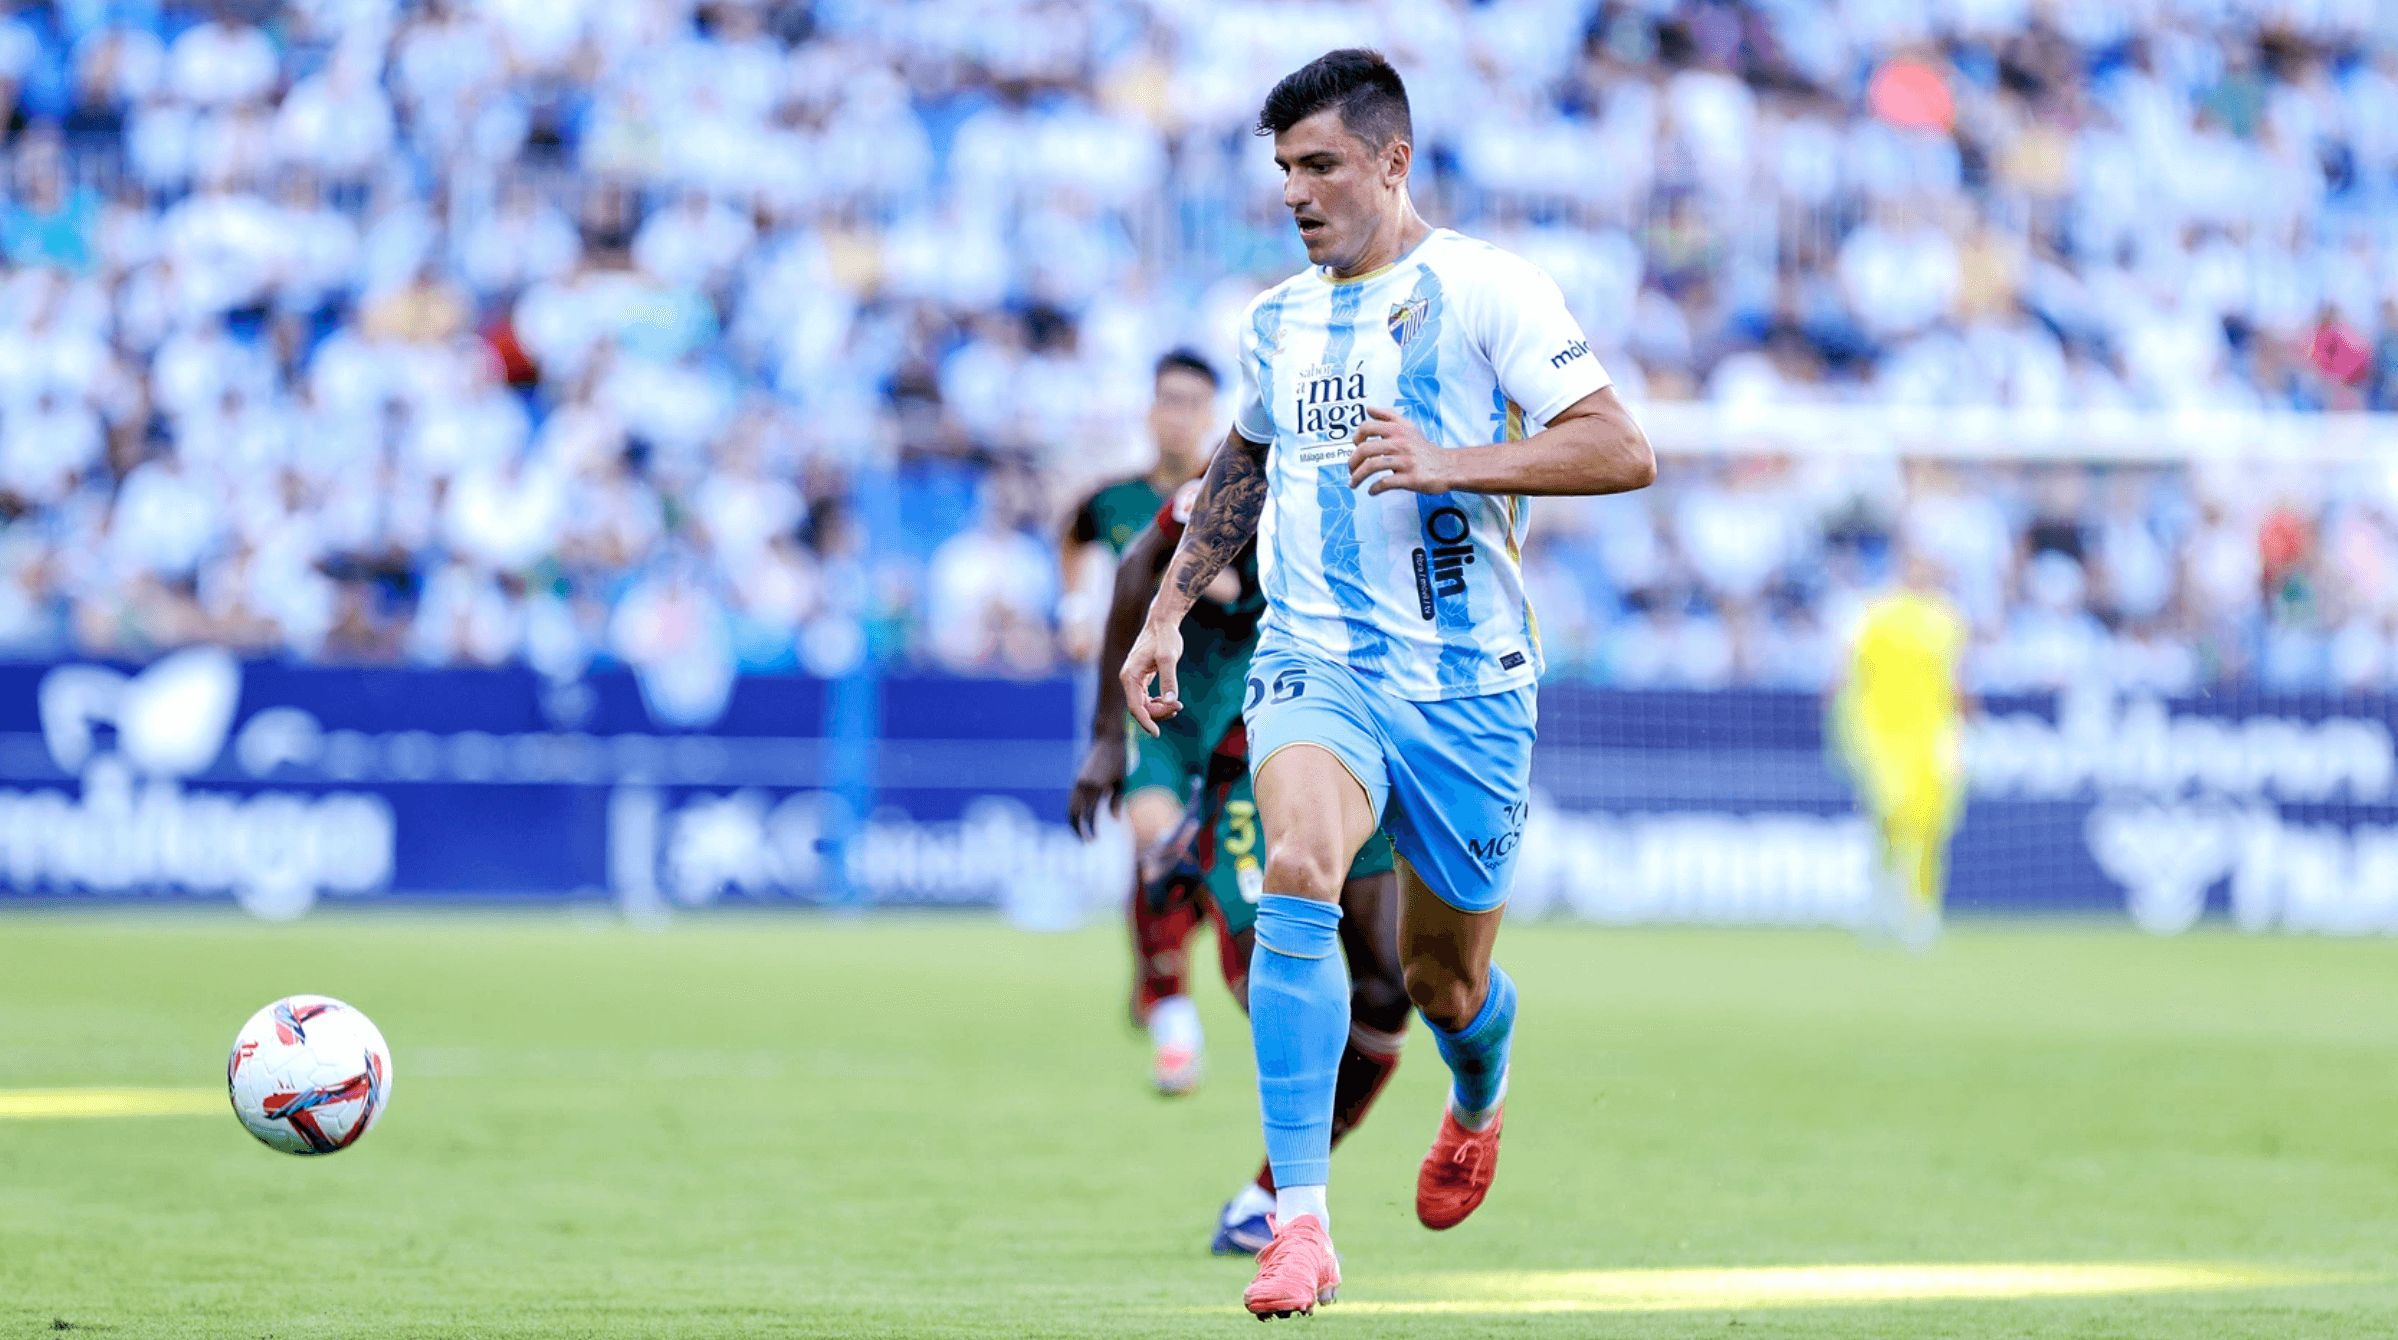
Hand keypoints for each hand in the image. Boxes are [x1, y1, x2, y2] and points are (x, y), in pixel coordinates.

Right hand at [1067, 735, 1126, 838]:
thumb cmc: (1119, 759)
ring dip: (1074, 820)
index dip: (1090, 830)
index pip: (1088, 816)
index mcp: (1095, 788)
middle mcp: (1083, 785)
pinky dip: (1074, 810)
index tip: (1094, 839)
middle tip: (1085, 841)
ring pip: (1070, 806)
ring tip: (1081, 831)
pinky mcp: (1077, 778)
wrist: (1107, 737)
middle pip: (1073, 814)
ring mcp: (1077, 781)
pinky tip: (1082, 817)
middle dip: (1077, 829)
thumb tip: (1114, 819)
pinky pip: (1072, 798)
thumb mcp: (1122, 781)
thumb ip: (1117, 801)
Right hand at [1118, 620, 1184, 735]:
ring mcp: (1134, 679)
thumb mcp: (1169, 658)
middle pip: (1140, 708)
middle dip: (1159, 712)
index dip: (1146, 722)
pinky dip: (1159, 702)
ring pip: (1144, 705)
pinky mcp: (1142, 678)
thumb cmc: (1164, 637)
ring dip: (1160, 709)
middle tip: (1178, 706)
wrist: (1162, 622)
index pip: (1135, 706)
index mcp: (1129, 676)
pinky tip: (1171, 701)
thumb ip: (1169, 680)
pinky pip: (1147, 698)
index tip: (1157, 733)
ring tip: (1177, 705)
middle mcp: (1128, 679)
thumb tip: (1171, 701)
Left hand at [1348, 406, 1451, 494]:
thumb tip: (1369, 408)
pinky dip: (1374, 488)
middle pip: (1365, 449)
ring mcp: (1405, 461)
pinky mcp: (1410, 478)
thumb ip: (1388, 416)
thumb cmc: (1423, 449)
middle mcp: (1400, 443)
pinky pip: (1385, 483)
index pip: (1367, 427)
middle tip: (1351, 470)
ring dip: (1358, 477)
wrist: (1447, 466)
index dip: (1357, 437)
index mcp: (1398, 430)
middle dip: (1352, 462)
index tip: (1356, 447)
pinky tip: (1371, 491)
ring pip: (1372, 466)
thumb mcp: (1408, 427)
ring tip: (1353, 483)